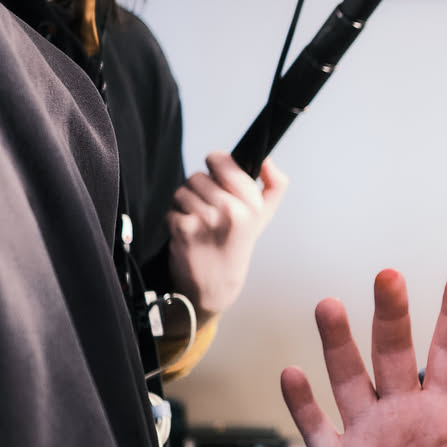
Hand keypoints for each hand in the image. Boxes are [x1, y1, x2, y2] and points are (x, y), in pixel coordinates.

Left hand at [166, 154, 284, 319]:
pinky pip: (171, 209)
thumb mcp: (263, 217)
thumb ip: (274, 186)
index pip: (221, 160)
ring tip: (198, 223)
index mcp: (253, 204)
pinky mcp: (184, 229)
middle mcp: (232, 210)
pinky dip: (175, 220)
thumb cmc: (236, 247)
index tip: (216, 180)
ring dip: (185, 206)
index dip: (214, 166)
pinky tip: (188, 234)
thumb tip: (268, 160)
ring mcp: (207, 219)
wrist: (215, 287)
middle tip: (208, 212)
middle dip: (198, 191)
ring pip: (182, 191)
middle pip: (198, 176)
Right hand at [280, 269, 446, 446]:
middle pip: (393, 354)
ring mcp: (367, 433)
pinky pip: (317, 428)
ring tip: (328, 306)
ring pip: (349, 379)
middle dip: (390, 316)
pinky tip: (290, 375)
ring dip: (338, 345)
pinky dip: (303, 405)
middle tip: (387, 276)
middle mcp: (403, 411)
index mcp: (444, 412)